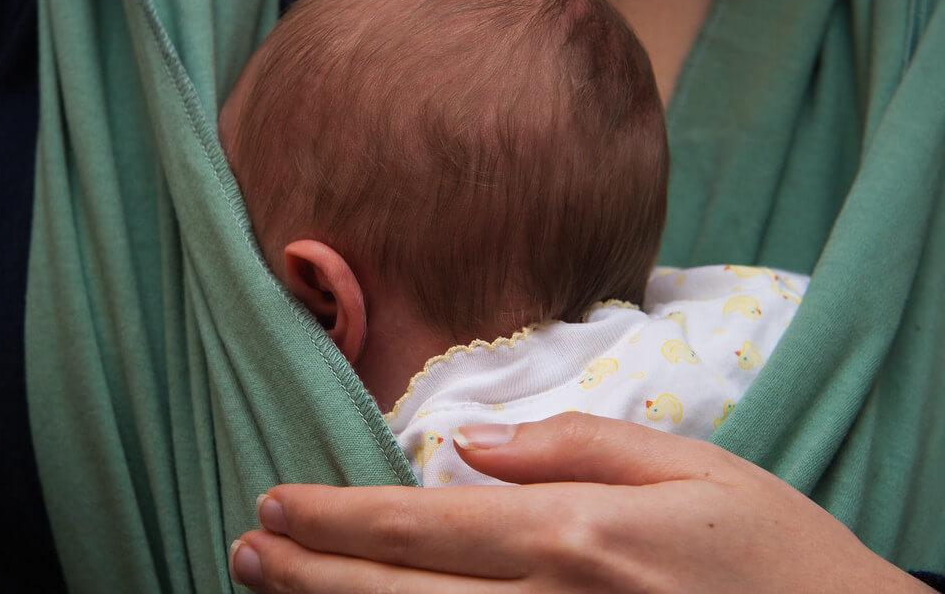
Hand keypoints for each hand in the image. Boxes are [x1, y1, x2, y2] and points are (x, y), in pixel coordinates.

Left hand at [229, 413, 929, 592]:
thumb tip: (472, 443)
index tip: (276, 503)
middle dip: (307, 574)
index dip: (339, 518)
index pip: (425, 525)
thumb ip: (575, 445)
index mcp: (579, 536)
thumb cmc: (776, 552)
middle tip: (245, 549)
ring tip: (268, 591)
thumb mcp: (694, 466)